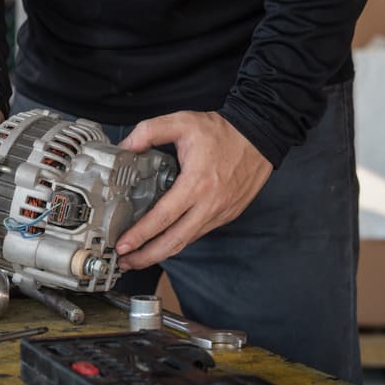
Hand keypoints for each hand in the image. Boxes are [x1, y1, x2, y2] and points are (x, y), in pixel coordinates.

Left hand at [115, 111, 272, 269]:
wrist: (261, 135)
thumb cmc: (222, 131)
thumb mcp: (182, 122)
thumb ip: (149, 132)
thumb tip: (124, 147)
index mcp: (196, 183)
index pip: (163, 217)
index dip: (141, 234)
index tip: (123, 245)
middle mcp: (210, 204)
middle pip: (175, 241)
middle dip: (148, 256)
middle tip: (126, 262)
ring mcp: (221, 212)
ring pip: (187, 241)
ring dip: (162, 252)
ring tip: (138, 256)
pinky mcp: (228, 214)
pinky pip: (199, 233)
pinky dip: (179, 240)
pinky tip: (163, 240)